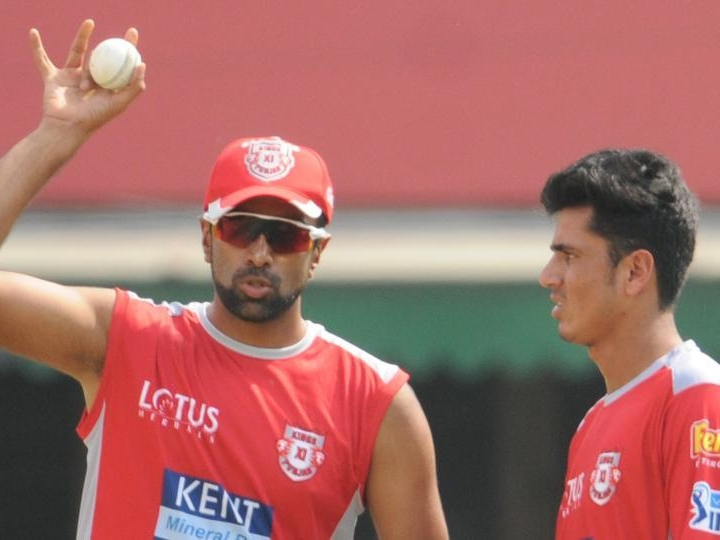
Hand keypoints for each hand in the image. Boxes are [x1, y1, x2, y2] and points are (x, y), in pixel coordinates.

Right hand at [29, 19, 145, 136]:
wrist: (68, 126)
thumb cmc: (95, 117)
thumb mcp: (119, 103)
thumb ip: (133, 87)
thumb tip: (142, 64)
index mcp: (106, 87)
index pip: (119, 64)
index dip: (127, 49)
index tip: (132, 33)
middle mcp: (90, 80)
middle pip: (100, 57)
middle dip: (108, 44)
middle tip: (117, 30)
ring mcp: (71, 78)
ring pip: (77, 54)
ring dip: (82, 39)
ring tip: (90, 26)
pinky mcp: (53, 78)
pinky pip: (42, 60)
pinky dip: (36, 48)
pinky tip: (33, 33)